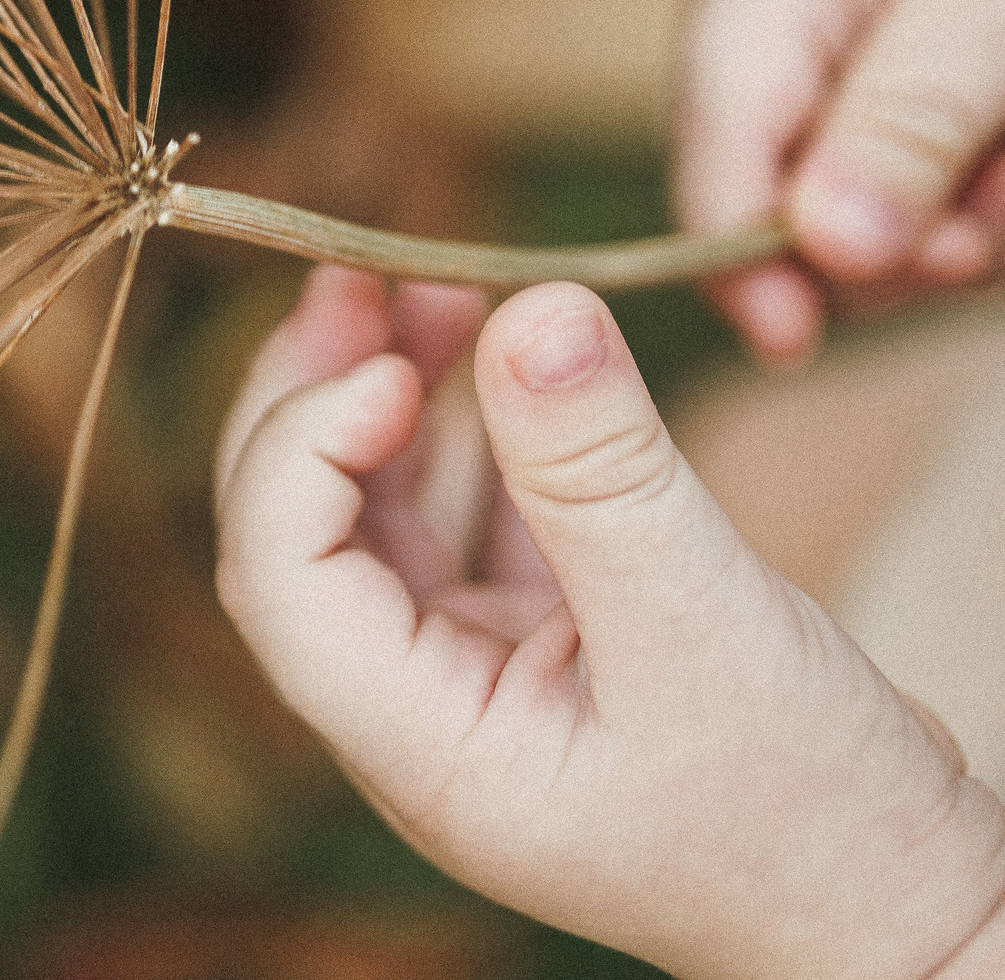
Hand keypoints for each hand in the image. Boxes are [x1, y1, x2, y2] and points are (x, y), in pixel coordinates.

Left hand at [215, 265, 1004, 979]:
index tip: (386, 366)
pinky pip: (467, 526)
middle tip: (361, 278)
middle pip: (301, 535)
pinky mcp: (534, 650)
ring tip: (435, 287)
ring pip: (380, 519)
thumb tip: (532, 307)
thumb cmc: (813, 817)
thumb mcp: (707, 625)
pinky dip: (474, 440)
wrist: (910, 921)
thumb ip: (604, 469)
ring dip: (397, 402)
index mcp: (418, 747)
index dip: (303, 451)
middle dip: (319, 400)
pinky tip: (500, 358)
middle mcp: (416, 715)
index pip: (282, 579)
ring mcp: (470, 682)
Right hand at [674, 0, 1004, 363]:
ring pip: (863, 210)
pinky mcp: (905, 87)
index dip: (731, 250)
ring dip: (963, 220)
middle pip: (778, 189)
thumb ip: (910, 118)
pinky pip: (924, 191)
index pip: (712, 132)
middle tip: (989, 222)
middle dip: (891, 233)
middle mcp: (781, 11)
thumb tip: (823, 247)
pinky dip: (985, 197)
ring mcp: (844, 52)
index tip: (791, 344)